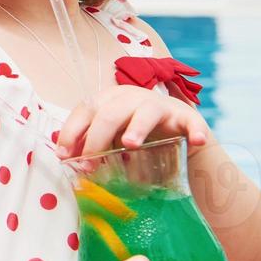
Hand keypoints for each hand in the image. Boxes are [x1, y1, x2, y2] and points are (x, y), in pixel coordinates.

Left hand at [56, 83, 210, 160]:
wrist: (174, 130)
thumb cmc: (133, 131)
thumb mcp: (109, 134)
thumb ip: (90, 142)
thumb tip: (65, 158)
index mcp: (109, 99)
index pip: (85, 109)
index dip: (72, 131)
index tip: (64, 155)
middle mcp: (132, 97)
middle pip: (110, 114)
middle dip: (96, 139)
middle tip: (90, 163)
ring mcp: (159, 106)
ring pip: (145, 113)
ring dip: (137, 128)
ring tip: (130, 144)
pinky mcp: (185, 117)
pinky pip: (191, 121)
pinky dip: (194, 130)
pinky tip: (196, 140)